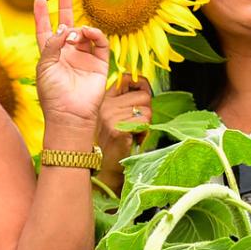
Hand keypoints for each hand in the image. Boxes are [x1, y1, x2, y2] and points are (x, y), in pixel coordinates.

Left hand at [32, 0, 109, 135]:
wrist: (70, 114)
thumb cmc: (52, 94)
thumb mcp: (44, 66)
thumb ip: (52, 43)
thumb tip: (65, 28)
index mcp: (50, 55)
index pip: (45, 30)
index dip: (41, 15)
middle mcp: (67, 54)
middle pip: (67, 25)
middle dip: (65, 8)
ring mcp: (84, 57)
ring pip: (84, 32)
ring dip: (79, 28)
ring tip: (74, 33)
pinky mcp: (99, 63)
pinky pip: (100, 42)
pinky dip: (95, 34)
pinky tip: (87, 32)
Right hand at [93, 71, 153, 185]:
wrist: (103, 171)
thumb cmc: (113, 146)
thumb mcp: (116, 118)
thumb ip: (125, 101)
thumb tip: (144, 88)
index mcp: (103, 99)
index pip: (128, 78)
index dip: (142, 86)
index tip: (143, 97)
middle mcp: (105, 105)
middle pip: (144, 95)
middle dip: (146, 111)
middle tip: (135, 125)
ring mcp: (110, 116)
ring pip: (147, 110)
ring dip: (145, 124)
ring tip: (132, 134)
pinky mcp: (117, 129)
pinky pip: (144, 123)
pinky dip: (143, 134)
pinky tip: (132, 140)